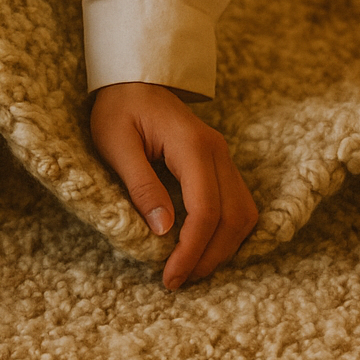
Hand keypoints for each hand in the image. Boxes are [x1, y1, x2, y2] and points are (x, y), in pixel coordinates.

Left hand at [90, 82, 257, 289]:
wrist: (134, 79)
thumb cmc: (118, 109)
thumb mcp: (115, 144)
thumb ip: (140, 185)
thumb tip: (163, 231)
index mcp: (192, 146)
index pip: (206, 210)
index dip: (192, 250)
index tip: (170, 277)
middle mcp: (217, 152)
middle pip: (234, 217)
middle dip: (211, 256)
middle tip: (179, 280)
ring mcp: (223, 157)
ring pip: (244, 214)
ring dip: (224, 248)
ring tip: (191, 269)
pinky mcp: (220, 164)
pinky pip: (238, 205)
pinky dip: (227, 232)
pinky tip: (202, 248)